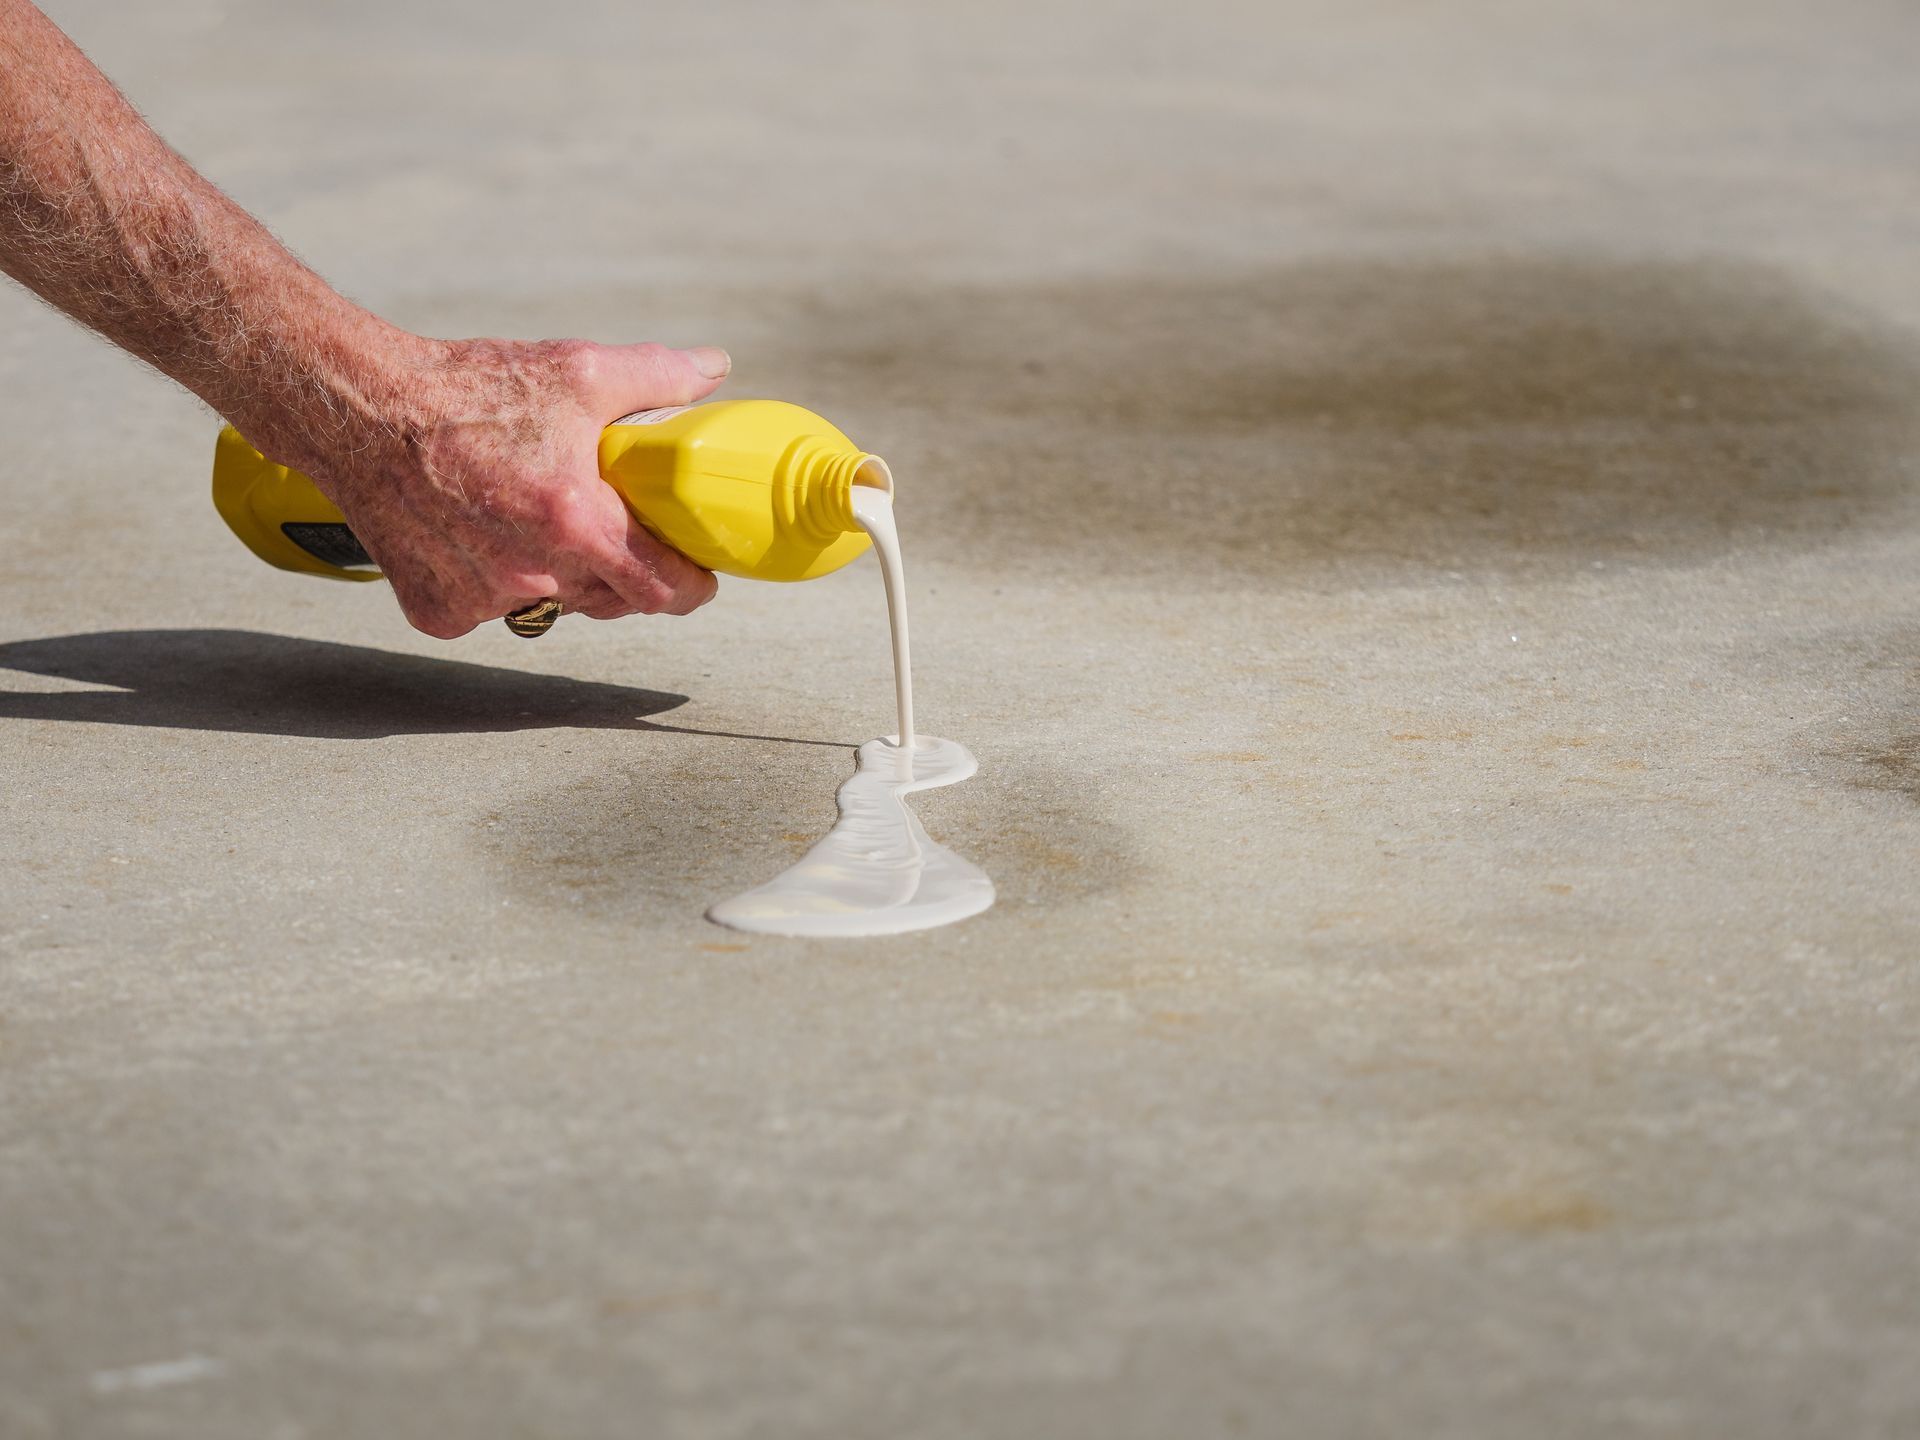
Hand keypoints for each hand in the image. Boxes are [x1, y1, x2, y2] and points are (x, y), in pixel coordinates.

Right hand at [294, 335, 731, 638]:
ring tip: (540, 521)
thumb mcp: (577, 371)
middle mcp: (534, 573)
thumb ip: (657, 376)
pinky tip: (482, 536)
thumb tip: (713, 368)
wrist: (363, 409)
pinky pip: (489, 610)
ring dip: (560, 576)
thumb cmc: (469, 391)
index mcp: (578, 524)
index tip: (697, 576)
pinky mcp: (438, 611)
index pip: (664, 589)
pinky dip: (494, 582)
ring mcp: (483, 599)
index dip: (690, 586)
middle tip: (619, 533)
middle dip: (626, 573)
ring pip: (552, 605)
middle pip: (612, 601)